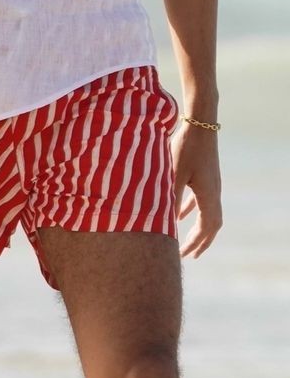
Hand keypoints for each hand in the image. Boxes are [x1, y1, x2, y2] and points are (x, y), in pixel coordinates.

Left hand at [173, 124, 221, 257]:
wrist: (200, 122)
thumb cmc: (185, 147)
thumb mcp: (173, 174)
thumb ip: (170, 199)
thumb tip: (163, 223)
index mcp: (209, 195)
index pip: (206, 228)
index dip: (196, 243)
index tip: (184, 255)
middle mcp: (214, 192)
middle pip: (211, 225)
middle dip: (200, 241)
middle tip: (188, 255)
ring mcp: (212, 184)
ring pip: (208, 213)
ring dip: (198, 228)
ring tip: (186, 241)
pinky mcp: (206, 175)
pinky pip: (201, 200)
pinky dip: (191, 210)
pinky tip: (178, 215)